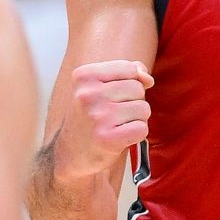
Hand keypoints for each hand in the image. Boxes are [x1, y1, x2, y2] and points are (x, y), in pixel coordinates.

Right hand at [52, 59, 153, 182]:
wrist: (72, 152)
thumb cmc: (92, 115)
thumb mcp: (101, 85)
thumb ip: (128, 72)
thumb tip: (148, 78)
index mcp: (84, 76)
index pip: (129, 68)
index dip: (130, 82)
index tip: (113, 95)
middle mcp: (88, 95)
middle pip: (137, 88)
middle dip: (133, 101)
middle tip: (113, 114)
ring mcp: (97, 117)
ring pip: (143, 108)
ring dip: (136, 118)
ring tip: (117, 124)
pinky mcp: (107, 138)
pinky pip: (142, 128)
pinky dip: (136, 134)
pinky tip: (120, 136)